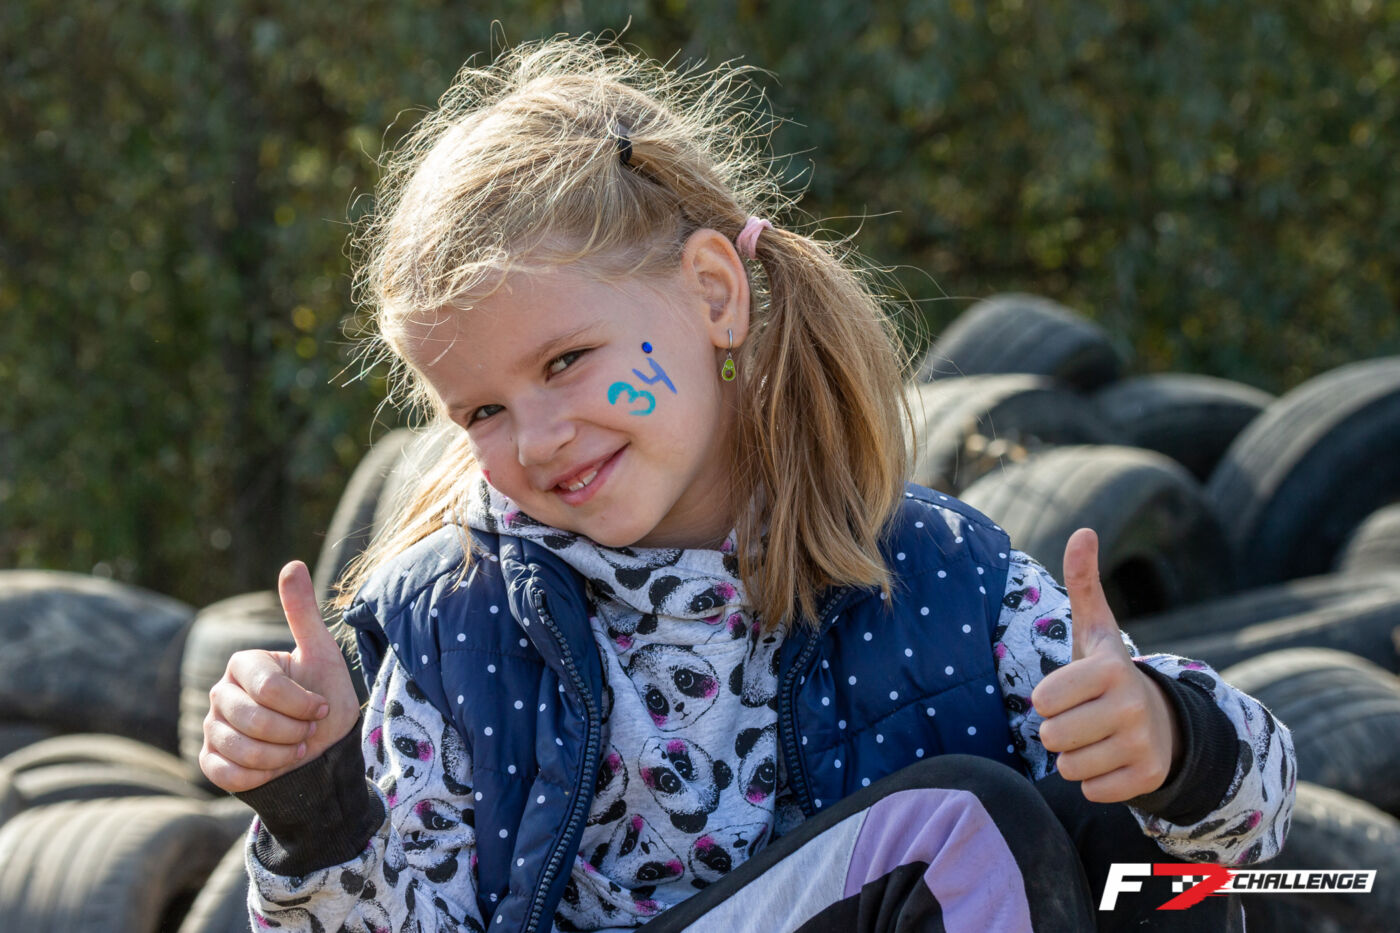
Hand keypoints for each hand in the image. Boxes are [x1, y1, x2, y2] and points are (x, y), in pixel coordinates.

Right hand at [199, 560, 360, 792]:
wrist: (323, 751)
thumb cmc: (324, 699)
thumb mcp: (322, 655)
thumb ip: (303, 613)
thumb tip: (291, 563)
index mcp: (244, 664)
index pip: (267, 688)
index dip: (301, 704)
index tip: (321, 708)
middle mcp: (221, 692)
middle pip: (253, 720)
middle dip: (292, 732)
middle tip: (309, 732)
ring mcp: (212, 727)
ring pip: (239, 748)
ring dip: (280, 756)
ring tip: (297, 749)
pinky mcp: (209, 760)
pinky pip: (225, 773)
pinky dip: (258, 777)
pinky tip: (277, 768)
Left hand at [1030, 529, 1181, 802]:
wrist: (1163, 721)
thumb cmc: (1109, 673)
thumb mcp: (1096, 630)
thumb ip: (1084, 583)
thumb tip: (1083, 531)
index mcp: (1110, 669)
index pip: (1044, 699)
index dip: (1046, 699)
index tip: (1065, 692)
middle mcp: (1132, 705)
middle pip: (1053, 736)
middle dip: (1057, 731)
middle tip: (1080, 718)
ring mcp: (1144, 744)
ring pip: (1069, 767)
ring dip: (1073, 757)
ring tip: (1094, 737)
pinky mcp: (1148, 778)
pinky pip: (1091, 791)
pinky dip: (1094, 780)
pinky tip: (1111, 759)